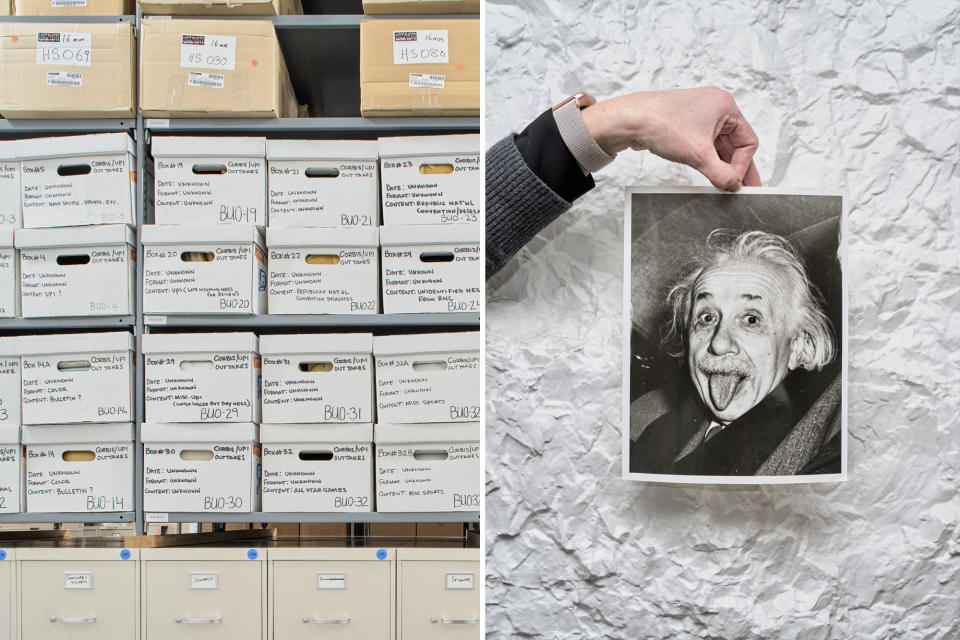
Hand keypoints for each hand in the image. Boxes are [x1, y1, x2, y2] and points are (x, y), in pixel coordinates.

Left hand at [580, 87, 760, 191]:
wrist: (629, 120)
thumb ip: (721, 174)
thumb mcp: (698, 155)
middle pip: (734, 143)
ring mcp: (698, 114)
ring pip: (718, 145)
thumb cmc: (661, 123)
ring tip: (721, 184)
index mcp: (725, 106)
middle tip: (739, 189)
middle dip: (734, 166)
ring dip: (719, 164)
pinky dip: (706, 158)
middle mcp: (714, 107)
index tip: (736, 183)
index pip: (747, 141)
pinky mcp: (684, 123)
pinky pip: (703, 144)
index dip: (743, 165)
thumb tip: (733, 184)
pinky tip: (706, 173)